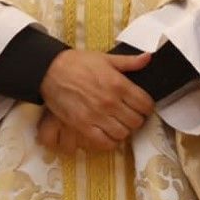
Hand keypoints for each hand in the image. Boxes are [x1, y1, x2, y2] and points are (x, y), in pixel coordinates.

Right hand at [38, 49, 153, 150]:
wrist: (51, 70)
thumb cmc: (78, 63)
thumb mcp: (106, 58)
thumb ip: (129, 62)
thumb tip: (148, 58)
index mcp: (118, 84)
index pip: (145, 104)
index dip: (147, 107)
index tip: (142, 106)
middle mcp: (110, 102)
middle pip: (136, 121)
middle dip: (136, 119)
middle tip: (130, 115)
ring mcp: (97, 115)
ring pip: (123, 133)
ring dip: (124, 130)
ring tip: (119, 124)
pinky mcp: (83, 126)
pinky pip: (105, 142)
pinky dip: (110, 141)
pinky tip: (108, 134)